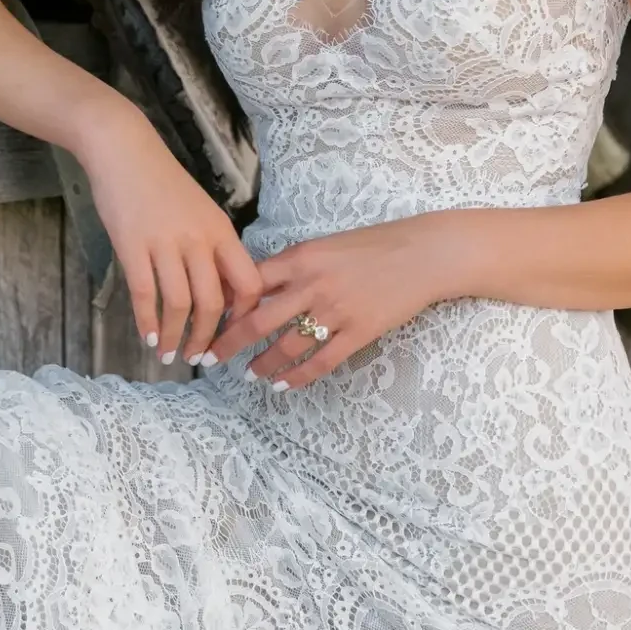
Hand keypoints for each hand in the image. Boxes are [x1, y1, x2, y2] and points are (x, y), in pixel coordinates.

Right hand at [79, 101, 264, 362]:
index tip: (232, 335)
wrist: (124, 149)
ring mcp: (165, 243)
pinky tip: (148, 337)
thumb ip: (213, 248)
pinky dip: (148, 321)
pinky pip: (145, 294)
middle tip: (200, 358)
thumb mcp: (201, 211)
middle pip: (213, 302)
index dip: (244, 316)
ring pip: (179, 304)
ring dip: (176, 337)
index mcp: (221, 232)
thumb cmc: (163, 182)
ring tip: (170, 355)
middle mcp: (198, 240)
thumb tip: (222, 291)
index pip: (248, 284)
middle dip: (207, 338)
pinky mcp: (132, 245)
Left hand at [206, 217, 454, 385]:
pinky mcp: (358, 332)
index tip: (207, 319)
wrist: (423, 254)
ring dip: (262, 364)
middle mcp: (313, 285)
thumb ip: (293, 264)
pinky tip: (282, 385)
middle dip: (227, 343)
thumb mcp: (325, 244)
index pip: (250, 283)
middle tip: (207, 359)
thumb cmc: (373, 246)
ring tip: (249, 375)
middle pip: (257, 321)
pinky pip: (321, 362)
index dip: (225, 305)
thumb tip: (257, 285)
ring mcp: (336, 311)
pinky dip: (298, 376)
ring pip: (286, 346)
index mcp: (301, 257)